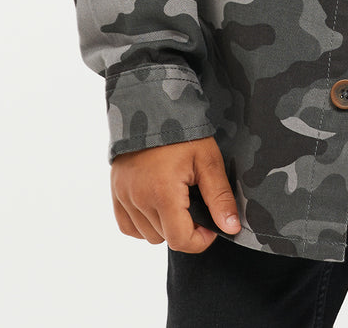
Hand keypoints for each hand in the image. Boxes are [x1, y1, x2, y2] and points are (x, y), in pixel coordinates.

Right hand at [111, 136, 240, 253]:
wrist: (153, 107)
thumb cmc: (183, 132)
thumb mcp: (208, 160)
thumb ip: (219, 197)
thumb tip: (231, 228)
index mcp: (162, 193)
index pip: (180, 240)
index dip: (200, 240)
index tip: (210, 226)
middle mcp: (138, 199)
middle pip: (165, 238)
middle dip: (184, 228)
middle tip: (194, 201)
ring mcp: (124, 196)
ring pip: (147, 235)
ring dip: (164, 226)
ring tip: (176, 198)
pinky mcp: (116, 192)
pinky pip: (128, 226)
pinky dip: (143, 223)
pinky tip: (156, 204)